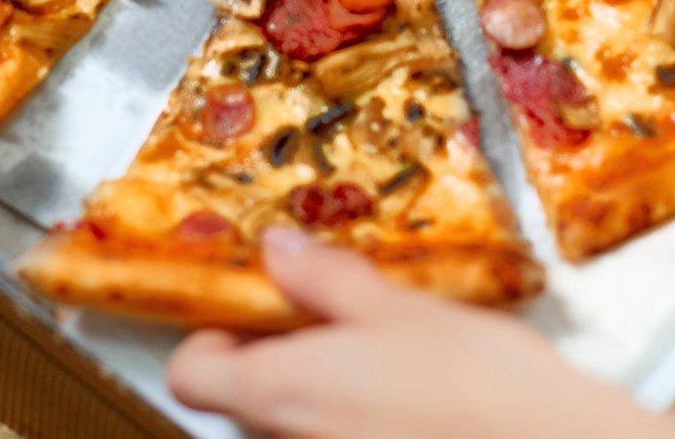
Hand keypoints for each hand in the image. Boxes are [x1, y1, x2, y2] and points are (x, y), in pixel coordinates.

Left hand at [166, 230, 674, 438]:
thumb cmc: (482, 390)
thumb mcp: (400, 307)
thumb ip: (327, 280)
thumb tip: (282, 253)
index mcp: (279, 390)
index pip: (192, 371)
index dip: (211, 336)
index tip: (249, 307)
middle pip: (241, 401)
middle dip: (277, 360)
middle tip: (326, 322)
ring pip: (292, 426)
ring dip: (320, 394)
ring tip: (379, 360)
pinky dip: (357, 421)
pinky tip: (407, 402)